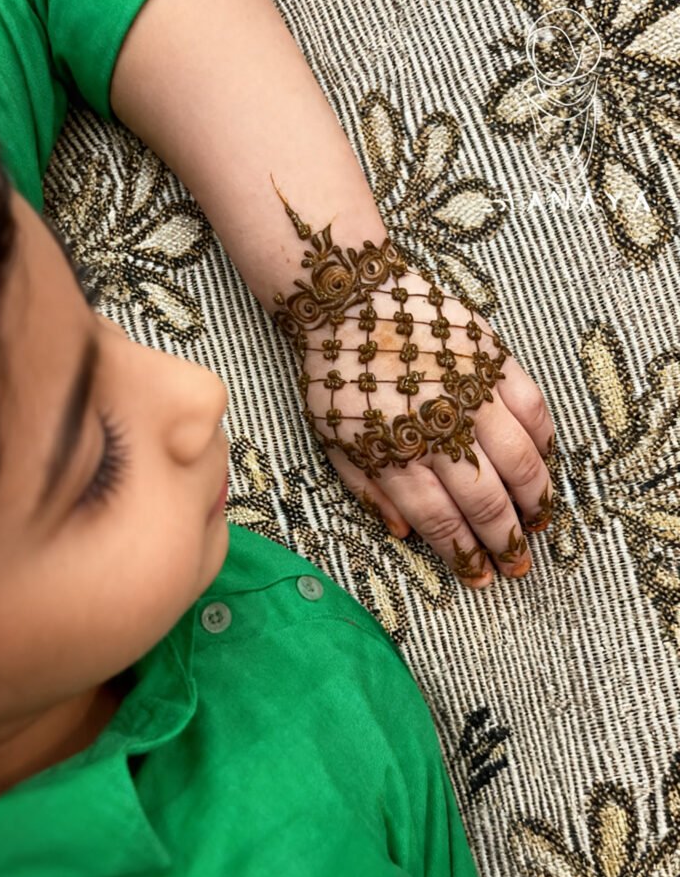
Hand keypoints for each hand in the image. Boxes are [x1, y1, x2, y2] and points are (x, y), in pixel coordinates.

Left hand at [272, 184, 555, 588]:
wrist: (348, 300)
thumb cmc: (337, 375)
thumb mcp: (331, 439)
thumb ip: (365, 488)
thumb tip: (403, 533)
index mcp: (393, 452)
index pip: (438, 519)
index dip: (463, 554)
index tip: (479, 576)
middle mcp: (436, 429)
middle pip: (483, 499)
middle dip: (503, 541)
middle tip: (517, 566)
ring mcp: (469, 393)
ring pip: (518, 461)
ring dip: (534, 501)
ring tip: (538, 524)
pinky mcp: (491, 360)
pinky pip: (531, 408)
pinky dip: (544, 441)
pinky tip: (545, 465)